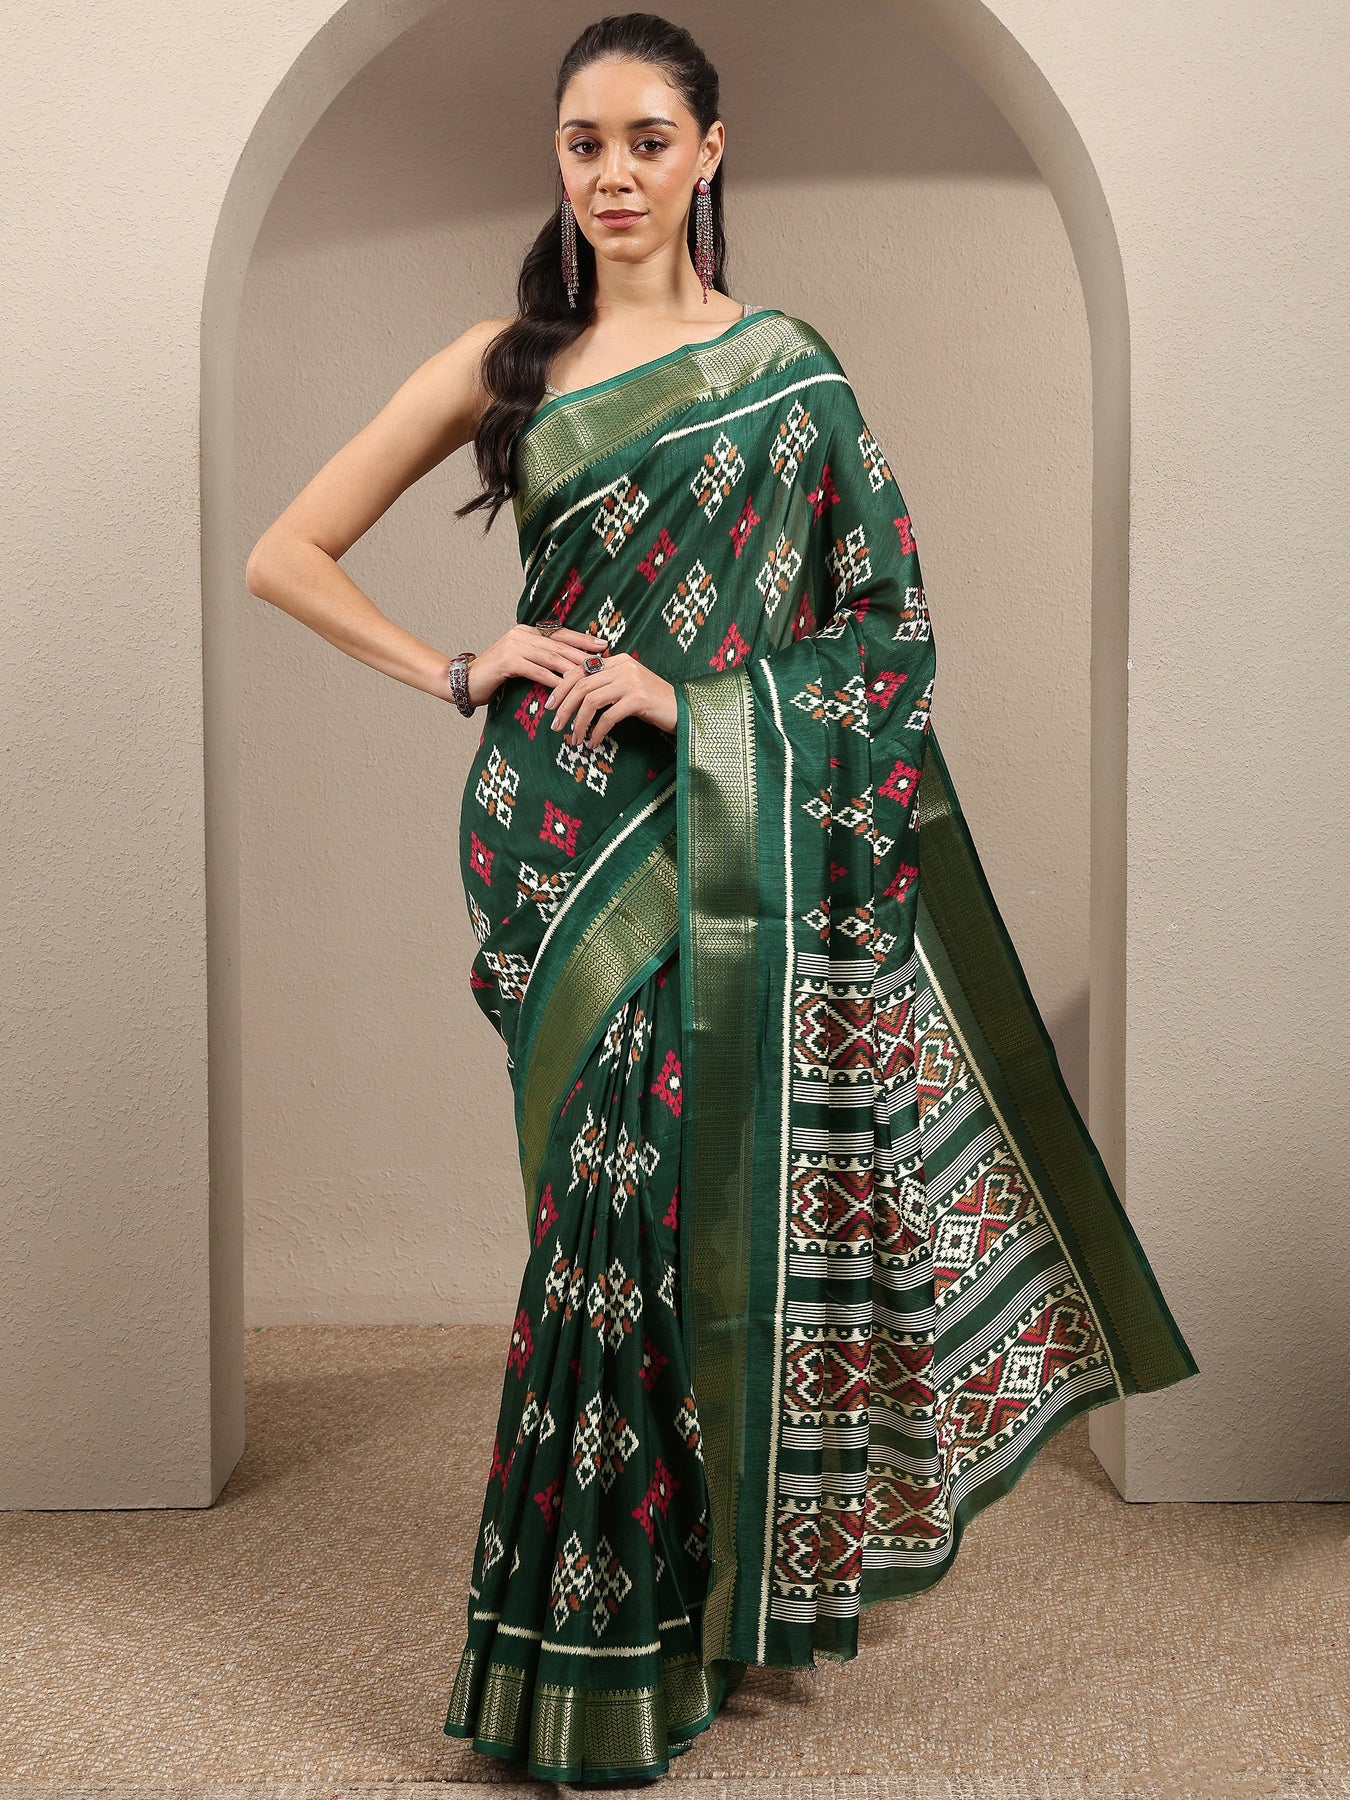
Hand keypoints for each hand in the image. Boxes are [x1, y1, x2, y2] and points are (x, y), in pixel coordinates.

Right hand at [463, 623, 609, 708]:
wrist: (466, 682)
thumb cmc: (496, 677)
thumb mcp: (522, 663)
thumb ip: (541, 659)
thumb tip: (569, 666)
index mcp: (527, 632)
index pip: (561, 634)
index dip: (582, 640)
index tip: (603, 646)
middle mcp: (522, 634)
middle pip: (559, 645)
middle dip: (583, 654)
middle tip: (603, 663)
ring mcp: (514, 646)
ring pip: (551, 657)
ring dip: (572, 668)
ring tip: (590, 677)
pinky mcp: (507, 661)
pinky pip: (537, 671)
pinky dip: (553, 680)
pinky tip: (566, 688)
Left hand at [546, 649, 676, 747]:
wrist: (685, 710)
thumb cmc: (654, 703)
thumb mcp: (627, 688)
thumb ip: (606, 685)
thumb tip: (576, 698)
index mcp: (618, 660)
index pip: (580, 669)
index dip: (561, 688)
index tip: (550, 706)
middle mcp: (623, 666)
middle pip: (581, 684)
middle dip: (564, 707)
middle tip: (555, 726)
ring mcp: (631, 681)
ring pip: (591, 700)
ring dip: (579, 722)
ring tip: (575, 739)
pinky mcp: (638, 699)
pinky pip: (608, 716)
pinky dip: (597, 732)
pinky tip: (595, 743)